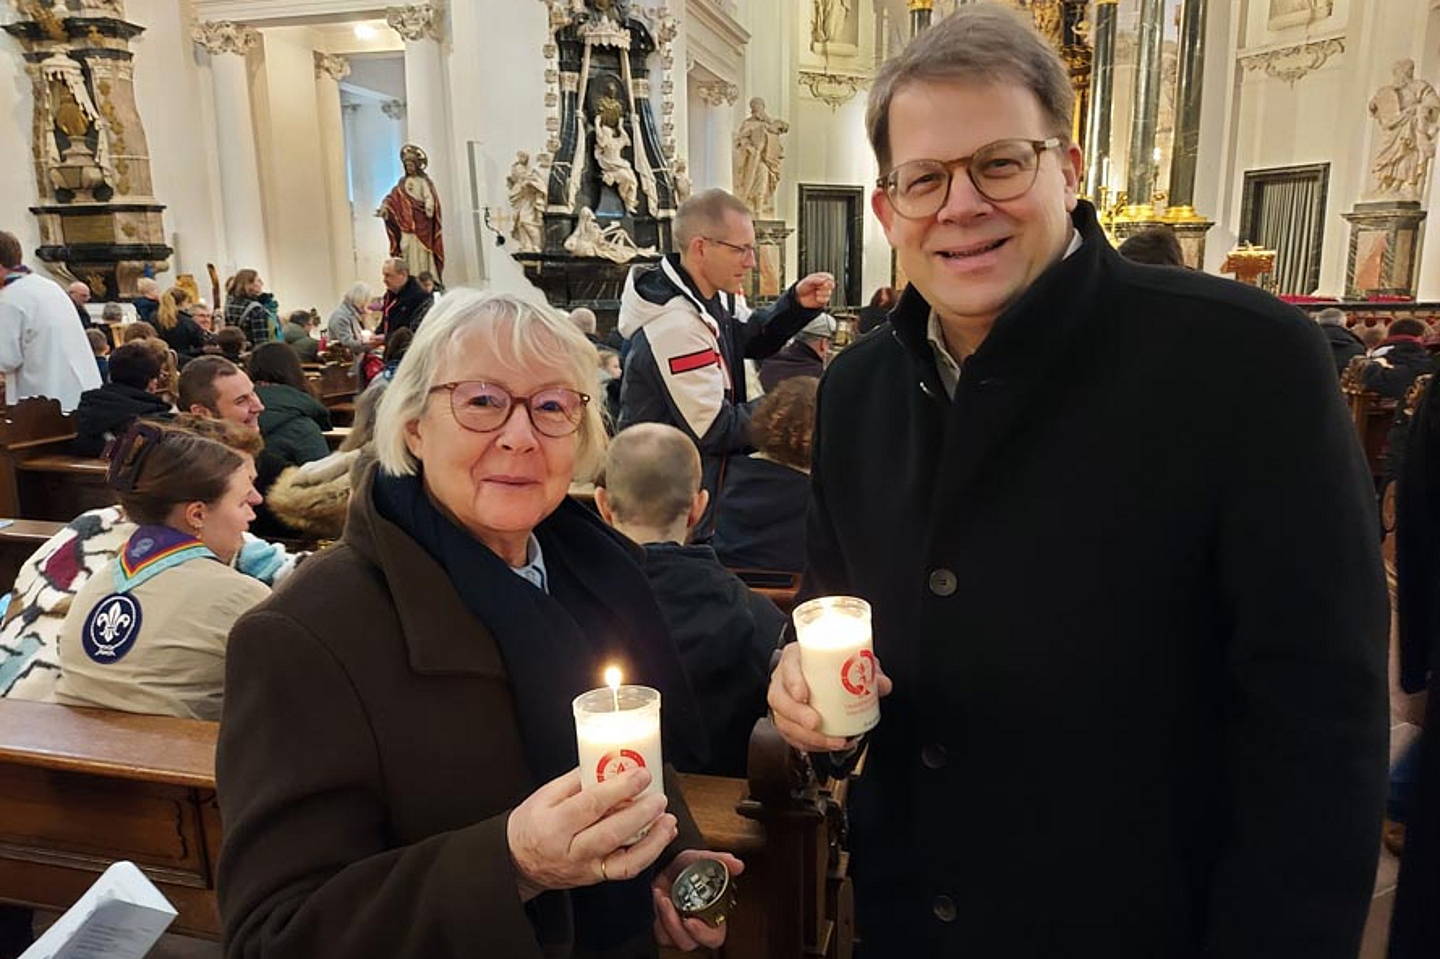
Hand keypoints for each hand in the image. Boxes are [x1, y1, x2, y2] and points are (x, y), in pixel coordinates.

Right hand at [507, 767, 677, 901]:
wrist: (518, 862)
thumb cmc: (532, 825)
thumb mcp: (545, 795)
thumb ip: (577, 780)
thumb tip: (608, 763)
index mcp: (555, 825)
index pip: (590, 805)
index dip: (619, 789)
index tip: (641, 774)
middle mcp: (571, 851)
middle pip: (611, 835)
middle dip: (641, 815)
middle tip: (659, 797)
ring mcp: (586, 868)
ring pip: (625, 863)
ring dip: (653, 841)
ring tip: (667, 820)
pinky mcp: (597, 877)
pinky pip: (626, 870)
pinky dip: (648, 853)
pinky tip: (660, 835)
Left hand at [652, 850, 744, 950]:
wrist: (663, 863)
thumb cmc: (686, 865)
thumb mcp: (700, 859)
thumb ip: (720, 861)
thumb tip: (738, 865)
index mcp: (710, 916)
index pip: (714, 936)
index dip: (704, 934)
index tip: (691, 922)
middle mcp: (694, 925)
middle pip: (689, 943)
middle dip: (677, 929)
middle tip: (670, 907)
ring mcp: (676, 927)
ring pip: (671, 939)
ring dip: (666, 919)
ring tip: (662, 898)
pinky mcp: (661, 926)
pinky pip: (658, 932)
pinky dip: (657, 917)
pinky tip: (656, 898)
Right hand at [767, 642, 892, 752]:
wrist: (817, 671)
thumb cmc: (830, 663)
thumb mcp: (849, 659)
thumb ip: (867, 669)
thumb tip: (882, 684)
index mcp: (796, 658)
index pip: (787, 665)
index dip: (792, 681)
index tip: (803, 694)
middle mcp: (783, 679)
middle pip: (778, 698)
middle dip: (797, 714)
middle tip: (816, 723)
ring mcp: (783, 700)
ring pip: (782, 720)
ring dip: (806, 736)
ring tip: (832, 741)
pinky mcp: (787, 719)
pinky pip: (790, 735)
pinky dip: (808, 744)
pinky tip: (827, 746)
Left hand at [795, 273, 834, 308]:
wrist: (799, 298)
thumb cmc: (803, 287)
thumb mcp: (808, 281)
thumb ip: (816, 279)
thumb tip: (825, 279)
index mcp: (821, 278)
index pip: (829, 276)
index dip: (828, 278)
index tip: (824, 280)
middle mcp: (824, 285)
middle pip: (832, 284)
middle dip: (827, 285)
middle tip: (823, 285)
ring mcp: (824, 293)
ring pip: (829, 292)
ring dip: (822, 292)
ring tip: (816, 292)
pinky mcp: (823, 300)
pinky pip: (826, 299)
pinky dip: (820, 298)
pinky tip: (816, 298)